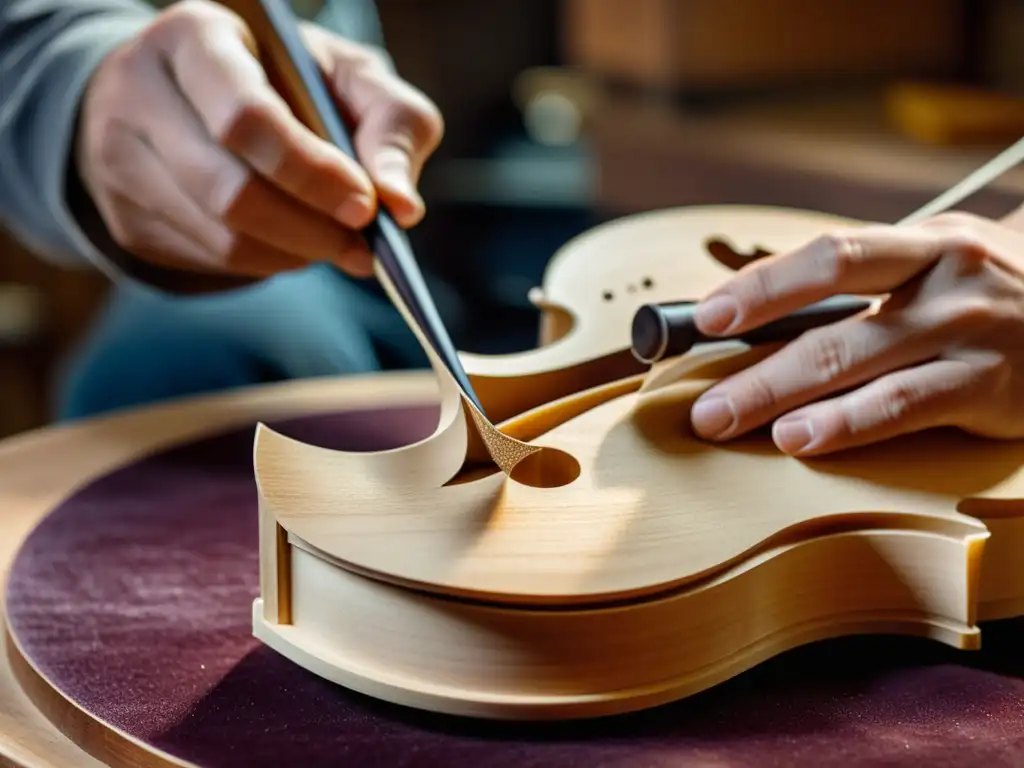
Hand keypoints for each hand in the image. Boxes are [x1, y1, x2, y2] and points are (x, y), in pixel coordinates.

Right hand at [75, 0, 442, 278]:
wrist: (189, 91)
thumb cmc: (285, 79)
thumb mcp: (347, 74)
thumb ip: (392, 124)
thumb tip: (402, 206)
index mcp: (195, 38)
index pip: (247, 120)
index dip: (312, 174)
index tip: (366, 206)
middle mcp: (140, 95)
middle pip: (230, 192)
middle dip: (312, 231)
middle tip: (362, 246)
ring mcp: (120, 160)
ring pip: (222, 238)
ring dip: (297, 255)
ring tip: (337, 244)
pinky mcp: (126, 216)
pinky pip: (210, 262)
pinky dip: (268, 263)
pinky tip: (294, 244)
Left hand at [688, 211, 1023, 455]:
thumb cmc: (988, 292)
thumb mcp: (936, 265)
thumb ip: (863, 286)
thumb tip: (758, 313)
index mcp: (925, 242)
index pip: (832, 255)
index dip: (764, 285)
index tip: (707, 317)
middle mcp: (949, 279)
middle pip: (832, 322)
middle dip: (757, 368)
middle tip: (702, 404)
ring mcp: (973, 332)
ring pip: (859, 365)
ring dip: (782, 397)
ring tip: (728, 421)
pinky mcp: (993, 385)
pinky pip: (906, 405)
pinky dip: (847, 423)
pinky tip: (802, 439)